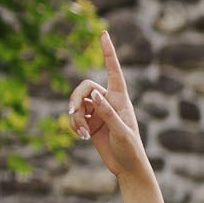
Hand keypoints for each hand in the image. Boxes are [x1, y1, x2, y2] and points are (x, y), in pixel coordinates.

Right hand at [65, 30, 146, 178]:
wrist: (128, 168)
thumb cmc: (130, 149)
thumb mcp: (121, 132)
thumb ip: (107, 113)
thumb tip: (94, 94)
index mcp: (121, 99)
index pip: (113, 71)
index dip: (108, 52)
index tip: (104, 34)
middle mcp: (108, 101)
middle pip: (85, 87)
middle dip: (76, 98)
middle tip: (73, 113)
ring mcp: (98, 112)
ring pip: (77, 103)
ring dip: (75, 118)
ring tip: (82, 133)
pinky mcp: (90, 123)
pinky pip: (75, 117)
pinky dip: (74, 125)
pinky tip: (81, 137)